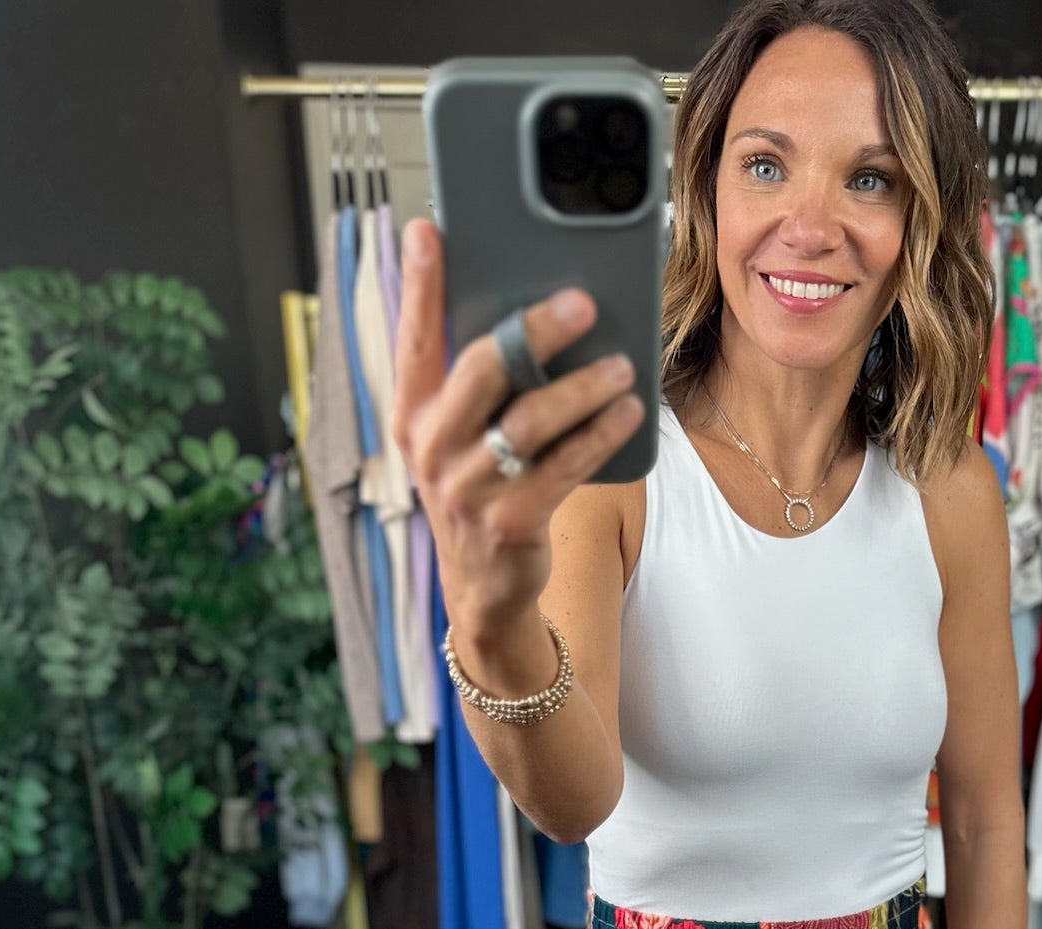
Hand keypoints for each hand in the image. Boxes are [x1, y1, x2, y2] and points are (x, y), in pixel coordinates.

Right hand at [389, 218, 644, 631]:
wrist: (483, 586)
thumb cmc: (481, 488)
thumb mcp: (458, 436)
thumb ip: (473, 382)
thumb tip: (524, 311)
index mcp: (412, 415)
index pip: (414, 339)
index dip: (418, 284)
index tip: (427, 231)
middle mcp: (431, 448)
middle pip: (481, 368)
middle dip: (534, 329)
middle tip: (581, 302)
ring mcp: (468, 488)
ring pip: (530, 418)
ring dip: (583, 386)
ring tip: (621, 364)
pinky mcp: (510, 522)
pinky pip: (564, 466)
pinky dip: (600, 434)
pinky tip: (629, 411)